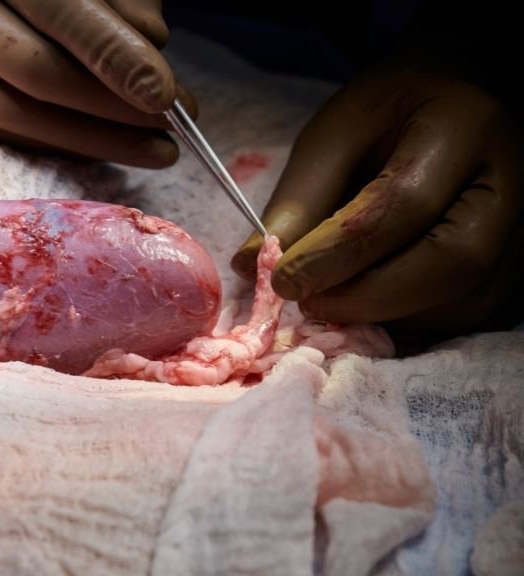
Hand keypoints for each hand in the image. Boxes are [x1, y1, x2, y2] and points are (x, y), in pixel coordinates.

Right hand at [0, 0, 194, 167]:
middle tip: (168, 128)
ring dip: (87, 140)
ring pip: (8, 111)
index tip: (165, 94)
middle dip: (106, 107)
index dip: (112, 54)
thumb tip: (150, 47)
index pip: (57, 8)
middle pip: (30, 68)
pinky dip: (52, 144)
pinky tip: (99, 145)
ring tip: (150, 147)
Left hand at [232, 68, 523, 335]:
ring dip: (388, 316)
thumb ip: (301, 198)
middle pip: (450, 264)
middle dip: (367, 296)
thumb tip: (253, 268)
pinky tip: (371, 303)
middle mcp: (511, 182)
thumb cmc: (394, 108)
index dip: (337, 252)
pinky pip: (473, 314)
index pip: (404, 204)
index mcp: (463, 128)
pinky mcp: (520, 264)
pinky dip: (414, 321)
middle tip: (307, 301)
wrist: (462, 91)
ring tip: (332, 300)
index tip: (282, 279)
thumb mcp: (336, 132)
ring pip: (465, 301)